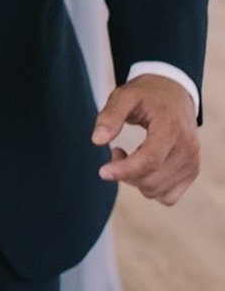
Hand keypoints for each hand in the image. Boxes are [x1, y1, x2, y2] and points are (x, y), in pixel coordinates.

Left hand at [93, 75, 199, 204]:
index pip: (149, 160)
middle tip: (116, 151)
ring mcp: (192, 161)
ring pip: (157, 191)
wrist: (174, 93)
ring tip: (130, 155)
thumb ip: (110, 116)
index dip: (124, 170)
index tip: (102, 172)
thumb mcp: (124, 96)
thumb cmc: (146, 95)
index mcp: (172, 127)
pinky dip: (151, 188)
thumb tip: (97, 140)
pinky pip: (168, 196)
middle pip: (151, 180)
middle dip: (125, 172)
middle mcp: (188, 148)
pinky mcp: (192, 171)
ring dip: (136, 180)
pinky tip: (144, 169)